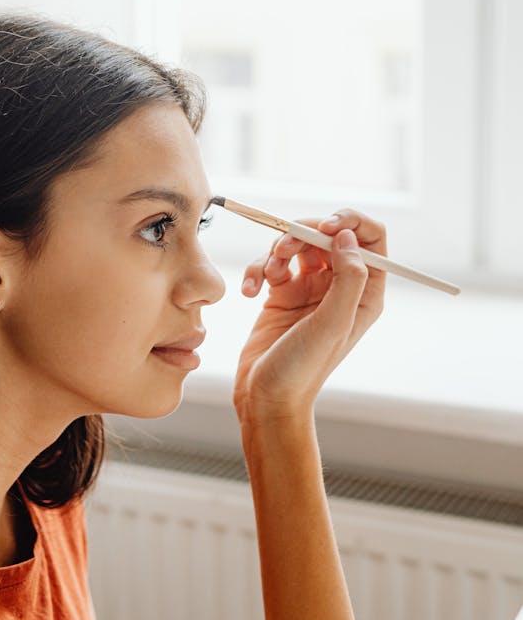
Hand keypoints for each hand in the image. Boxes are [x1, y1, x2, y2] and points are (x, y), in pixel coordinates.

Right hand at [233, 209, 385, 429]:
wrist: (265, 397)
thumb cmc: (303, 369)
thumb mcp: (333, 324)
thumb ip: (347, 278)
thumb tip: (347, 236)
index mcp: (364, 293)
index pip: (371, 239)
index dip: (351, 222)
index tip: (324, 226)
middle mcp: (339, 287)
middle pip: (327, 235)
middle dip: (303, 234)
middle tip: (283, 249)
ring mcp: (310, 288)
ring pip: (297, 244)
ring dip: (276, 251)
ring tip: (266, 276)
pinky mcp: (281, 292)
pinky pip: (271, 263)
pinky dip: (257, 269)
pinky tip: (249, 291)